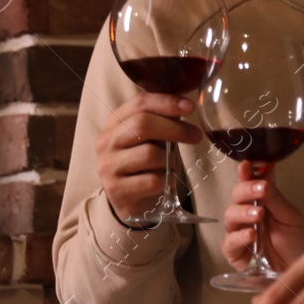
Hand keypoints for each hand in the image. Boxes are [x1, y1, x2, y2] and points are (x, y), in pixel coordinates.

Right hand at [95, 93, 200, 223]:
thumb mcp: (150, 139)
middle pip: (142, 125)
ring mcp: (108, 166)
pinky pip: (152, 180)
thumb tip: (185, 107)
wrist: (129, 201)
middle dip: (175, 129)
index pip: (139, 103)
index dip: (166, 102)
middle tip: (196, 136)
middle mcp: (107, 142)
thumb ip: (162, 122)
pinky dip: (166, 180)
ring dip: (169, 160)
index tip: (190, 106)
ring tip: (169, 166)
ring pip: (150, 154)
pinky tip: (165, 182)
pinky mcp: (116, 190)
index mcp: (115, 123)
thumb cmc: (144, 165)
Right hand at [220, 162, 303, 271]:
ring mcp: (240, 235)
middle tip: (260, 189)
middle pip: (236, 198)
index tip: (248, 164)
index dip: (246, 174)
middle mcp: (248, 217)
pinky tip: (251, 235)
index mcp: (261, 204)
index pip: (249, 184)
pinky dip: (239, 237)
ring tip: (258, 214)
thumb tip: (264, 169)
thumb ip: (275, 197)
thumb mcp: (291, 217)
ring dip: (243, 212)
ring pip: (230, 218)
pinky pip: (229, 244)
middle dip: (246, 191)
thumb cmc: (299, 244)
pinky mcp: (236, 255)